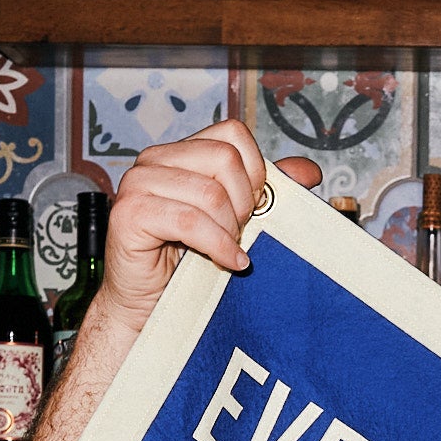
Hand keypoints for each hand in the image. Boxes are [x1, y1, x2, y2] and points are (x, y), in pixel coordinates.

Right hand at [94, 123, 322, 332]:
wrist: (150, 306)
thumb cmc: (190, 264)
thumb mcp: (237, 221)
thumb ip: (267, 192)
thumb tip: (310, 172)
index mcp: (181, 153)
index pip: (232, 134)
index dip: (254, 172)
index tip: (253, 209)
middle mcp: (155, 159)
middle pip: (224, 158)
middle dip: (243, 203)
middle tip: (239, 233)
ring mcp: (138, 183)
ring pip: (209, 193)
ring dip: (229, 230)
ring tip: (229, 250)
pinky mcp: (130, 213)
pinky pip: (190, 221)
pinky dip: (217, 245)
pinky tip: (228, 261)